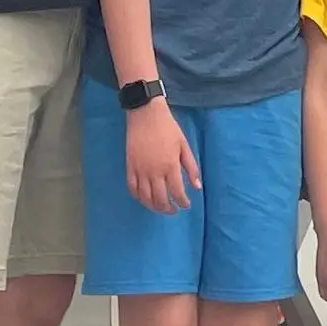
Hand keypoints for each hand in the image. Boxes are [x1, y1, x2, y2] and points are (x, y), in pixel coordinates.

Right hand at [126, 99, 199, 213]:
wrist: (145, 115)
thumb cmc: (168, 128)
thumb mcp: (184, 146)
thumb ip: (191, 167)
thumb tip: (197, 187)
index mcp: (170, 166)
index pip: (177, 192)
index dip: (183, 202)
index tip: (186, 205)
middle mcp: (154, 172)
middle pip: (160, 199)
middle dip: (168, 208)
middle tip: (174, 210)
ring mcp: (140, 171)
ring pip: (145, 197)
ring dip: (154, 207)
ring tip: (161, 208)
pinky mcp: (129, 167)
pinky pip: (132, 188)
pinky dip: (138, 197)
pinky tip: (145, 199)